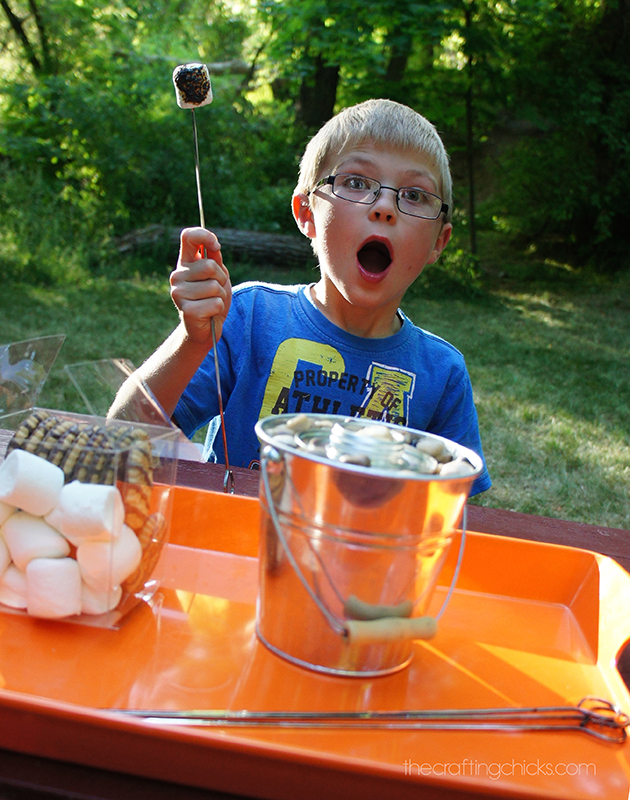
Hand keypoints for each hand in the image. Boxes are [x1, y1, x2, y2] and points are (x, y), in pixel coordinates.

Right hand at [170, 227, 231, 345]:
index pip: (188, 236)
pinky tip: (209, 313)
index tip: (216, 247)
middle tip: (216, 291)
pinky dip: (218, 309)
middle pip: (210, 266)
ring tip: (211, 303)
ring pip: (214, 286)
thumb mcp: (218, 277)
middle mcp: (177, 275)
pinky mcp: (186, 310)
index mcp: (185, 263)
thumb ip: (216, 260)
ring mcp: (178, 293)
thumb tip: (214, 246)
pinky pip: (215, 303)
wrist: (206, 329)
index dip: (205, 236)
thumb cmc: (212, 300)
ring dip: (220, 296)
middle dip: (221, 279)